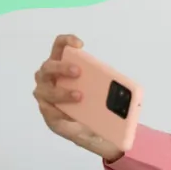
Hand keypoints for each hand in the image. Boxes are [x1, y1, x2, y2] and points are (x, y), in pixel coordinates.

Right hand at [32, 34, 123, 160]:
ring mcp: (44, 93)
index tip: (80, 44)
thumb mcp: (100, 92)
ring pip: (46, 90)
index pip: (59, 47)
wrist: (87, 128)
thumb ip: (105, 86)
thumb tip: (126, 89)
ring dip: (62, 92)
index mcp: (60, 65)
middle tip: (78, 71)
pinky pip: (50, 111)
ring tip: (79, 96)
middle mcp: (48, 77)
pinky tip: (73, 115)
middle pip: (49, 66)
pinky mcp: (47, 111)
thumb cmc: (89, 102)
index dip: (66, 41)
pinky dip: (62, 112)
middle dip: (62, 67)